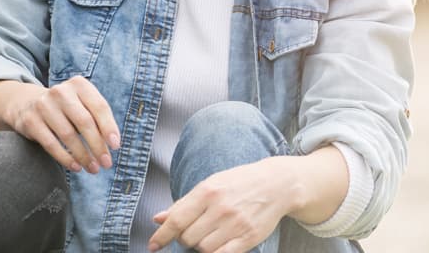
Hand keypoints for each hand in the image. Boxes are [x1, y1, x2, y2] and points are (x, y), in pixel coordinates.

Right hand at [0, 76, 119, 173]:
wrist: (27, 103)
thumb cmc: (65, 109)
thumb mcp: (81, 104)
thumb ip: (97, 120)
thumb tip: (111, 146)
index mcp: (78, 85)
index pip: (99, 106)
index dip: (109, 127)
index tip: (116, 146)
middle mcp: (60, 92)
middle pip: (84, 121)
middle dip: (97, 145)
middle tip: (106, 163)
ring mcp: (43, 105)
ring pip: (68, 135)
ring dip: (83, 155)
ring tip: (92, 168)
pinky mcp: (30, 120)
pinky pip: (51, 143)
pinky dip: (65, 158)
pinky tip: (75, 166)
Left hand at [147, 157, 291, 252]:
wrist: (275, 184)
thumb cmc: (237, 183)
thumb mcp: (208, 185)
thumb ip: (182, 204)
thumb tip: (157, 218)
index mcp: (206, 192)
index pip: (176, 219)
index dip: (162, 235)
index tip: (153, 245)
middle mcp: (220, 208)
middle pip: (188, 237)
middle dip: (185, 238)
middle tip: (193, 231)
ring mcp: (235, 224)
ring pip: (204, 249)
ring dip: (200, 246)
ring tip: (207, 235)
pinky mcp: (249, 237)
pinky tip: (216, 244)